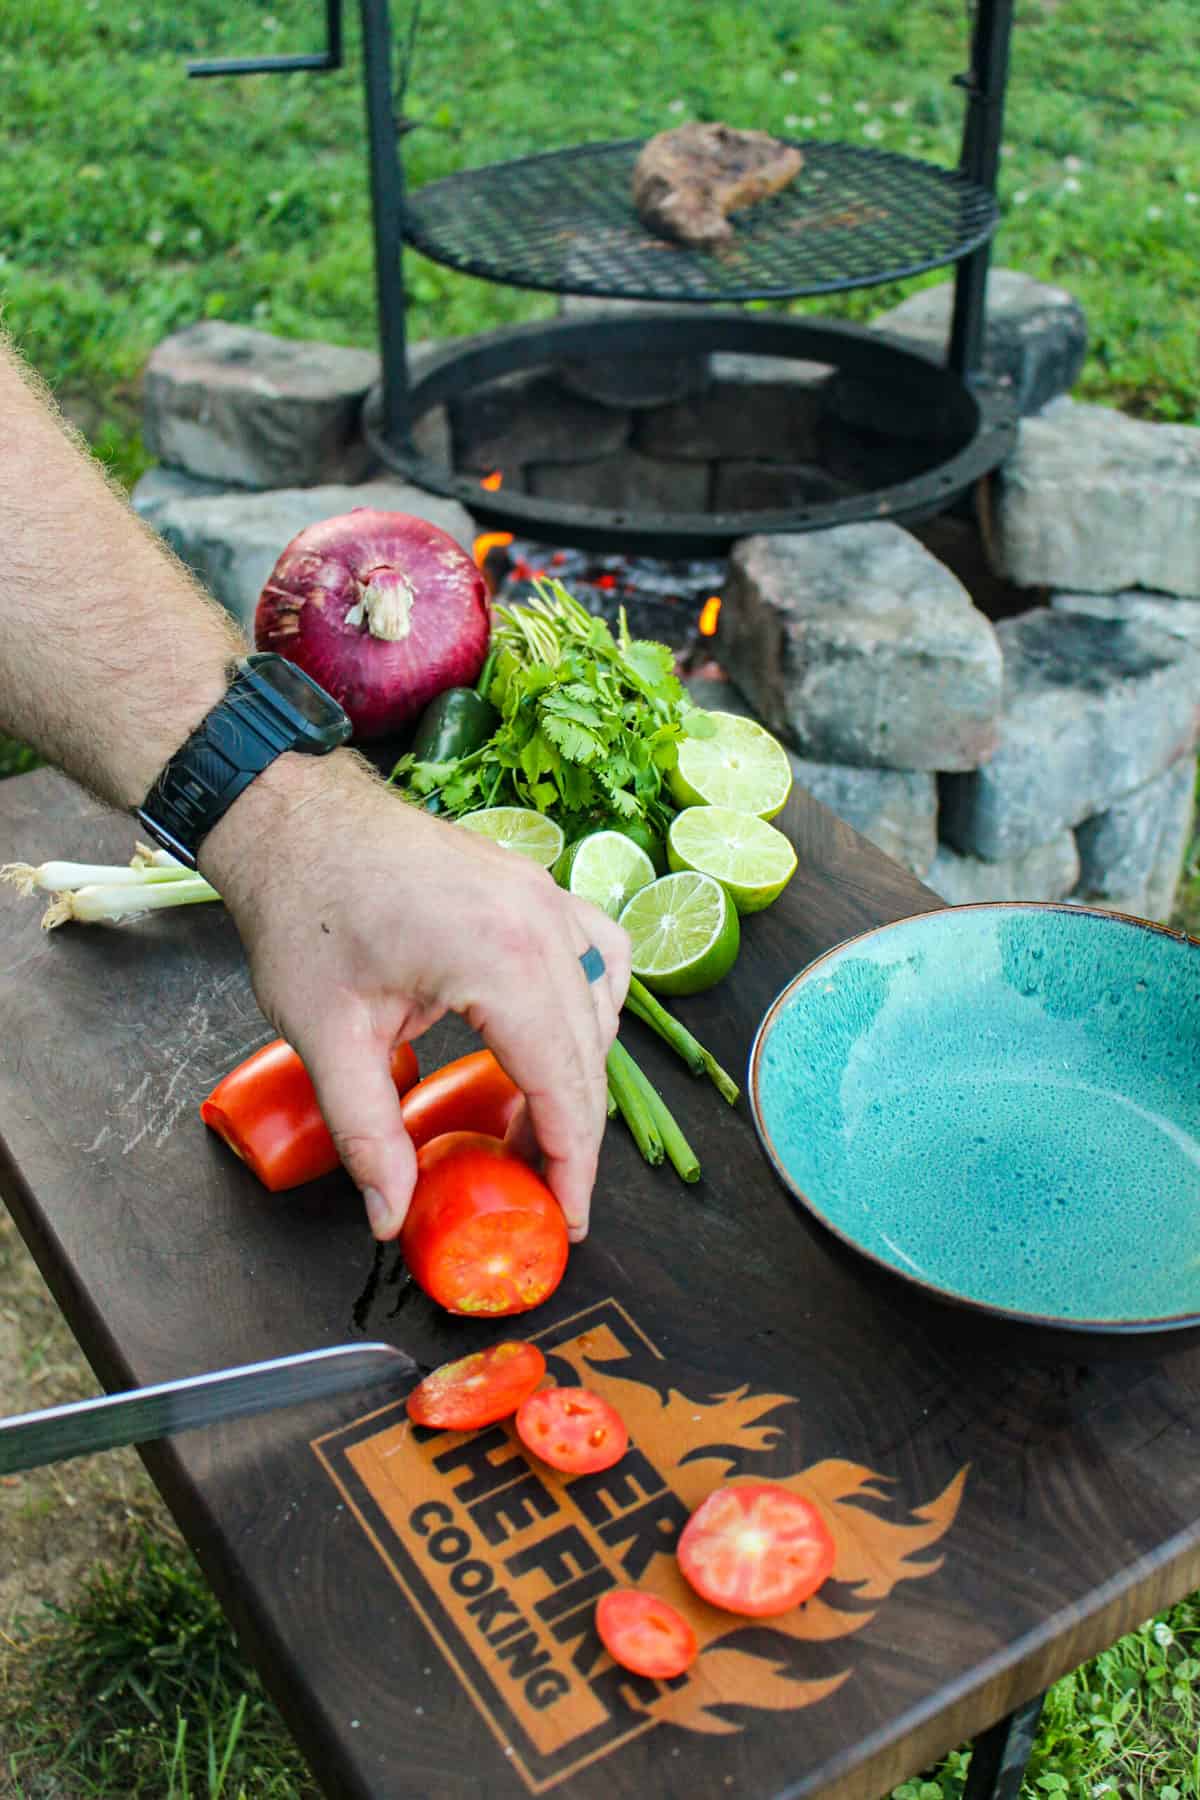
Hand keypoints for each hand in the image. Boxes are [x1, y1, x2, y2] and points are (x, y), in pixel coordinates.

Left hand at [201, 749, 631, 1242]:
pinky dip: (589, 1007)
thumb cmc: (304, 913)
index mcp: (501, 960)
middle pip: (588, 1055)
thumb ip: (366, 1133)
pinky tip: (555, 1038)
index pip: (563, 1086)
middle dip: (572, 1133)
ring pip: (599, 1007)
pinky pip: (595, 954)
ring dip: (577, 1073)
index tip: (566, 1219)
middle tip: (541, 1191)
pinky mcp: (534, 886)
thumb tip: (390, 1215)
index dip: (570, 1164)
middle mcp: (542, 923)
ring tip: (531, 1126)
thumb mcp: (326, 1036)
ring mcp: (545, 896)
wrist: (293, 819)